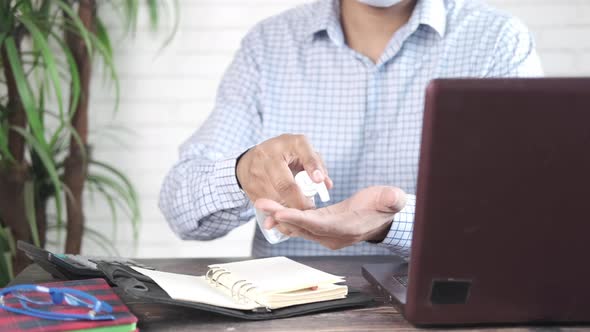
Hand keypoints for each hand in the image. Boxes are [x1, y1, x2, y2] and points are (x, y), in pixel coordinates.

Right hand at [236, 134, 332, 209]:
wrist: (249, 160)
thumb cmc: (283, 155)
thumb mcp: (301, 152)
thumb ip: (316, 165)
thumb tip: (327, 184)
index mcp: (287, 143)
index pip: (303, 151)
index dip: (312, 166)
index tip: (319, 180)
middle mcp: (269, 155)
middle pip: (285, 185)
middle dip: (300, 202)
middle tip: (311, 211)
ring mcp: (257, 172)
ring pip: (276, 199)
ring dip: (289, 209)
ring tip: (299, 214)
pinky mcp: (250, 187)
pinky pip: (267, 205)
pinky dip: (278, 212)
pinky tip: (284, 213)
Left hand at [255, 186, 405, 249]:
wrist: (382, 218)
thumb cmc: (385, 205)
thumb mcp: (391, 199)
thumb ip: (391, 199)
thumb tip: (395, 197)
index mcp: (346, 228)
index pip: (319, 225)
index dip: (299, 219)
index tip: (281, 211)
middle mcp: (333, 236)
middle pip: (303, 227)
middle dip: (282, 216)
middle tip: (262, 205)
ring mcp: (326, 235)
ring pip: (299, 227)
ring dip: (280, 217)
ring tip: (262, 206)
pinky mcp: (322, 229)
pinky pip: (301, 225)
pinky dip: (287, 218)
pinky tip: (273, 211)